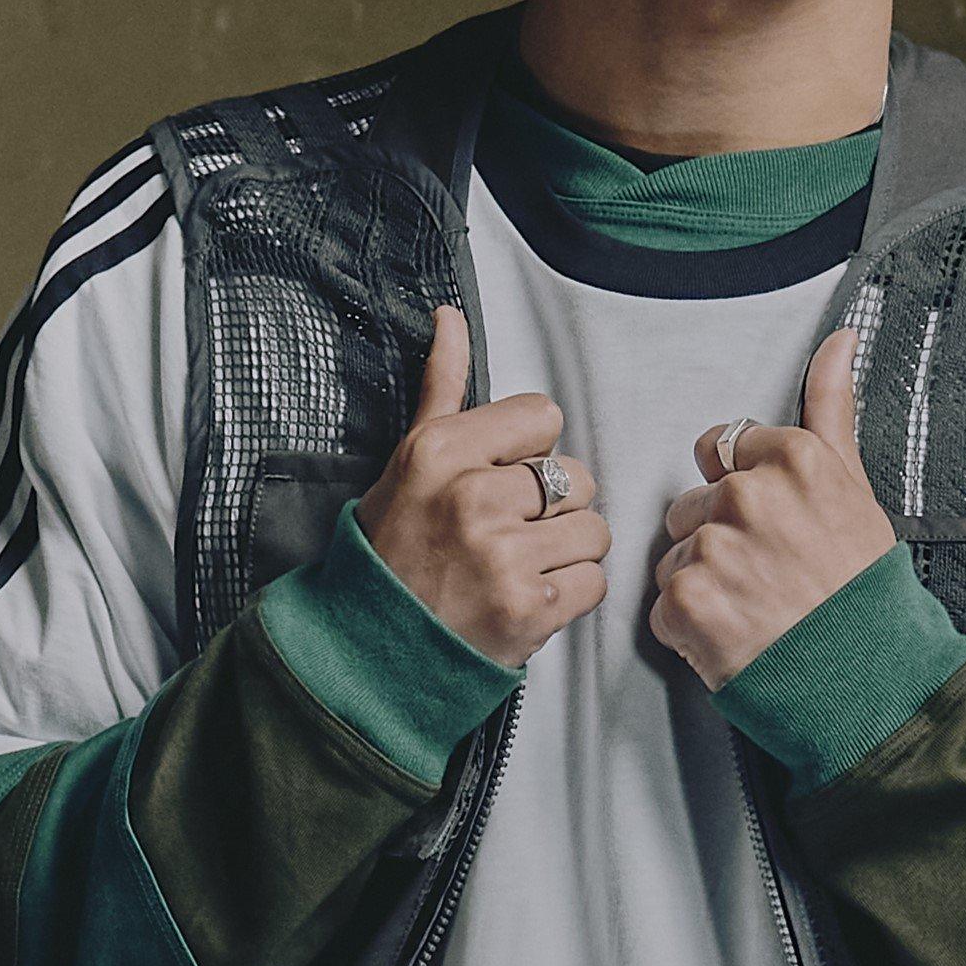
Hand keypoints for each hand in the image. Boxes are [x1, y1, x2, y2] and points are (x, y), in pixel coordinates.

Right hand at [356, 303, 614, 667]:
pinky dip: (570, 596)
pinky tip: (529, 597)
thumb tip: (451, 317)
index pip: (544, 416)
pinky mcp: (527, 609)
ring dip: (568, 553)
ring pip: (594, 531)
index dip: (530, 452)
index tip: (501, 480)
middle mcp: (472, 497)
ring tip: (523, 567)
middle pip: (578, 476)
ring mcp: (501, 556)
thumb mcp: (408, 461)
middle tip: (512, 534)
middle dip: (555, 507)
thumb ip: (442, 388)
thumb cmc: (394, 551)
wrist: (372, 647)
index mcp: (442, 450)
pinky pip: (593, 583)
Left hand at [645, 322, 896, 691]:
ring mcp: (713, 548)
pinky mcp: (684, 602)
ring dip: (702, 582)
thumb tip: (837, 341)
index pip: (722, 451)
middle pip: (694, 504)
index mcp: (789, 458)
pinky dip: (690, 628)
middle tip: (766, 576)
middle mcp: (748, 495)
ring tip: (753, 609)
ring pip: (675, 553)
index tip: (771, 527)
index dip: (742, 492)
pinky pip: (664, 603)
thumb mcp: (854, 487)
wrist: (866, 679)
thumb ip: (831, 408)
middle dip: (719, 537)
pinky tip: (733, 635)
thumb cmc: (862, 591)